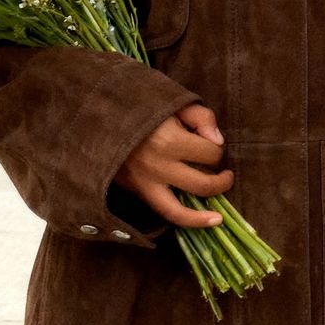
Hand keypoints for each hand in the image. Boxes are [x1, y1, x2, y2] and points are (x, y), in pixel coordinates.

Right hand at [113, 102, 233, 228]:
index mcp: (170, 140)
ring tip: (219, 214)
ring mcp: (146, 183)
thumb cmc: (140, 108)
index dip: (217, 148)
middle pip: (203, 184)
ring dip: (205, 214)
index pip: (210, 153)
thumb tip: (218, 141)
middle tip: (226, 174)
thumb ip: (201, 117)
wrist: (98, 119)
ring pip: (181, 210)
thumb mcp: (172, 102)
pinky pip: (165, 213)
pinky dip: (187, 221)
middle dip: (221, 181)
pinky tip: (206, 222)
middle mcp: (159, 166)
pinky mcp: (137, 192)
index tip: (211, 141)